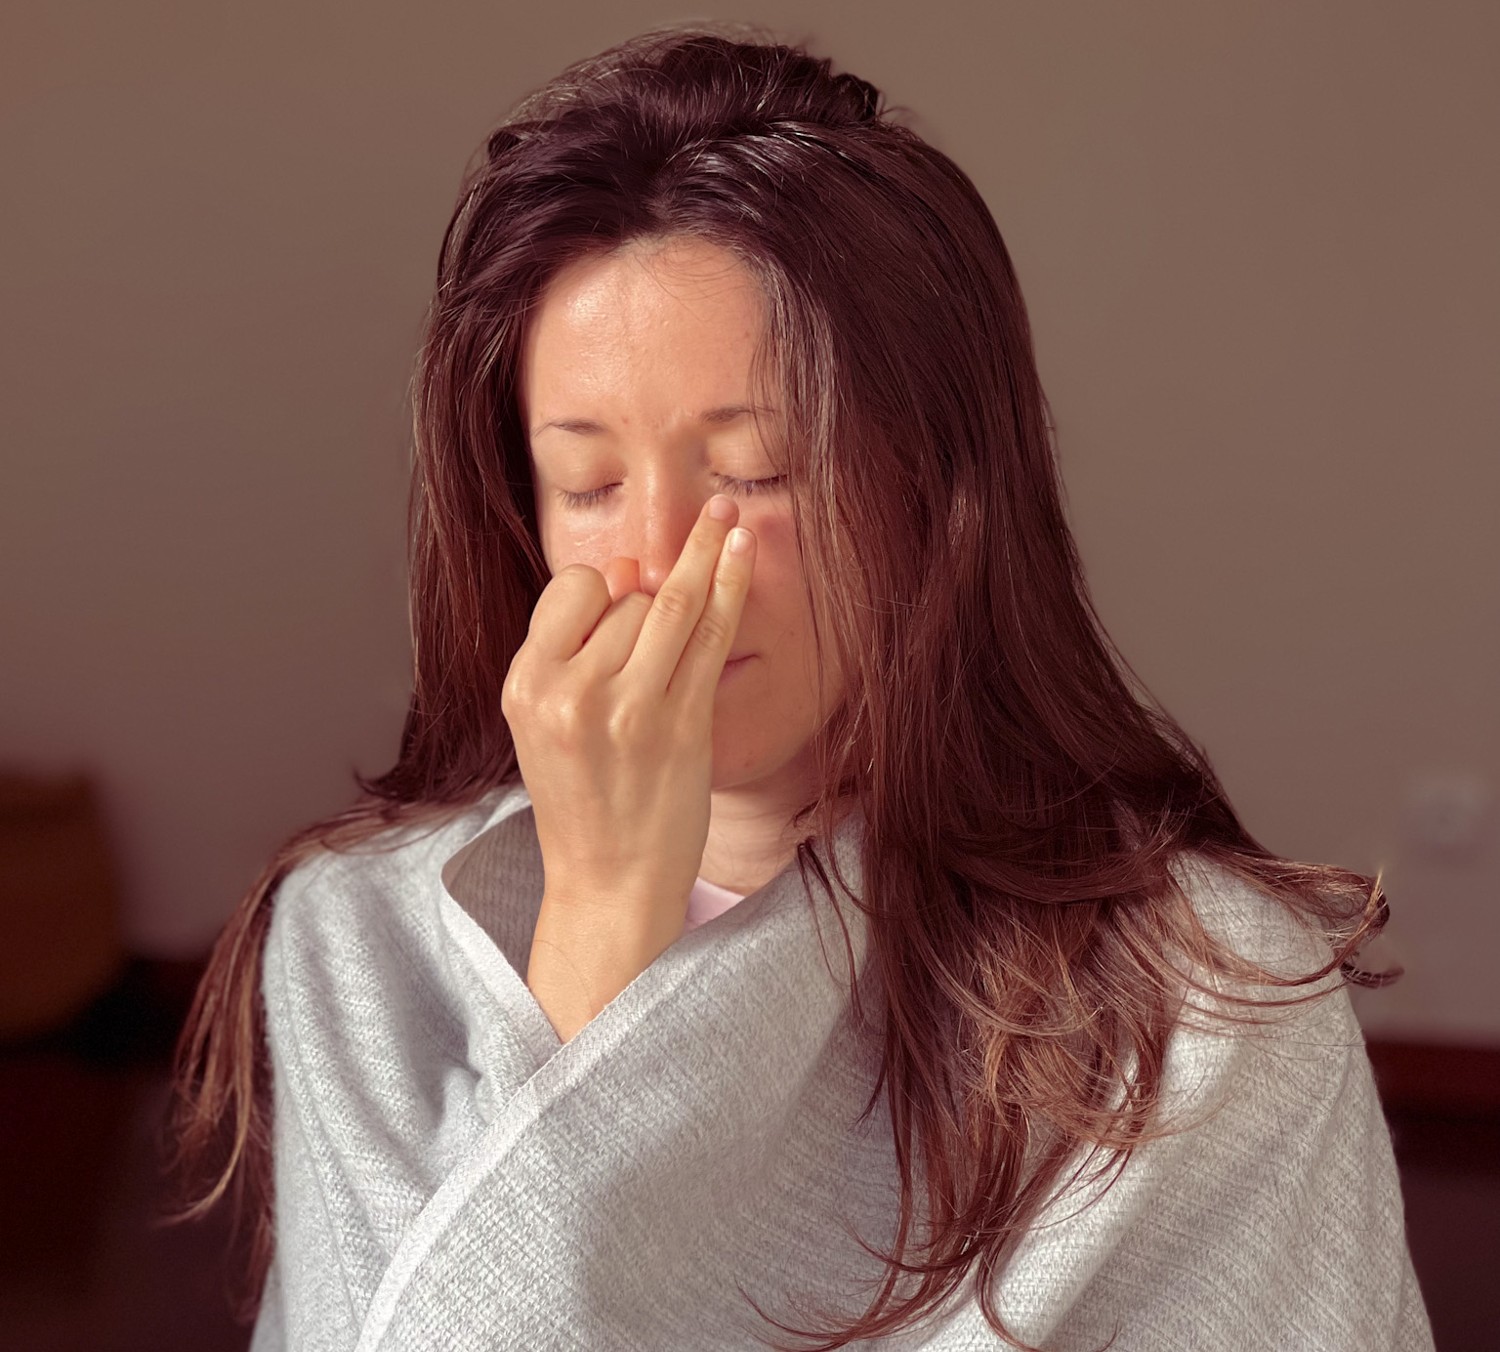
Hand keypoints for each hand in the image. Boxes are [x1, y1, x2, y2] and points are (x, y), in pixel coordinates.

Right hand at [501, 494, 757, 933]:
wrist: (611, 883)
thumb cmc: (584, 799)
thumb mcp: (548, 723)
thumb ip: (577, 650)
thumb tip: (629, 572)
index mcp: (527, 686)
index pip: (574, 589)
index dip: (606, 586)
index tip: (627, 595)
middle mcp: (570, 694)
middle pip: (626, 598)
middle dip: (653, 595)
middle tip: (668, 625)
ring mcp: (629, 710)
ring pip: (671, 604)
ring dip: (704, 557)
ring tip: (728, 513)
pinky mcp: (682, 725)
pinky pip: (711, 634)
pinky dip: (730, 584)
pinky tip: (742, 548)